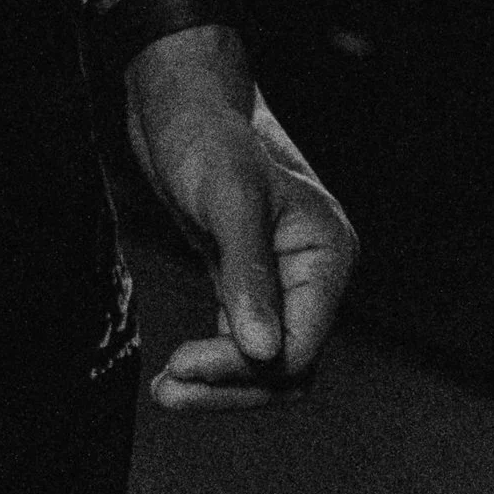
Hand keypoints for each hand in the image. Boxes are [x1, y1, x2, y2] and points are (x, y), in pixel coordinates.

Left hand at [121, 24, 357, 410]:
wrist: (179, 101)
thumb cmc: (207, 134)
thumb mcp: (228, 199)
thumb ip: (247, 274)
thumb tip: (264, 352)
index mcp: (327, 254)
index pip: (300, 343)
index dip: (246, 367)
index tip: (187, 365)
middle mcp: (313, 273)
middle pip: (286, 363)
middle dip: (231, 384)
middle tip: (169, 391)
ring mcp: (282, 279)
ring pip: (265, 360)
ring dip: (221, 382)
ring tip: (166, 391)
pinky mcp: (247, 279)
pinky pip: (244, 340)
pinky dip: (215, 359)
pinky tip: (179, 371)